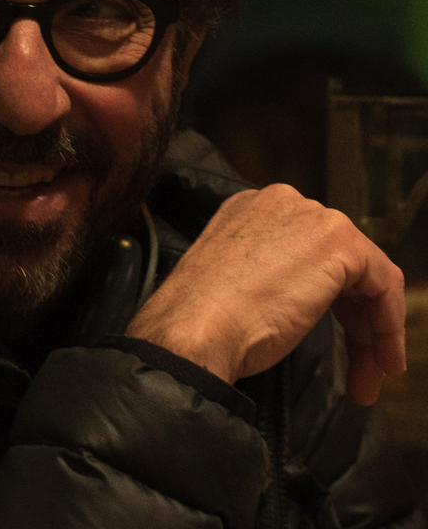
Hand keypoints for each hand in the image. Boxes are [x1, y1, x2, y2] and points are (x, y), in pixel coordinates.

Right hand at [126, 184, 405, 404]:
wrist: (193, 327)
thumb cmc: (202, 319)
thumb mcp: (233, 285)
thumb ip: (266, 277)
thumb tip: (292, 302)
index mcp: (248, 211)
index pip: (305, 251)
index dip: (326, 301)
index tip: (332, 339)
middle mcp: (281, 204)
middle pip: (338, 262)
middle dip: (353, 320)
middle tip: (359, 367)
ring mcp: (309, 217)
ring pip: (363, 274)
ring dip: (372, 330)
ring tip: (369, 376)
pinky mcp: (337, 241)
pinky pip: (382, 281)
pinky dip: (387, 323)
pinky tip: (380, 357)